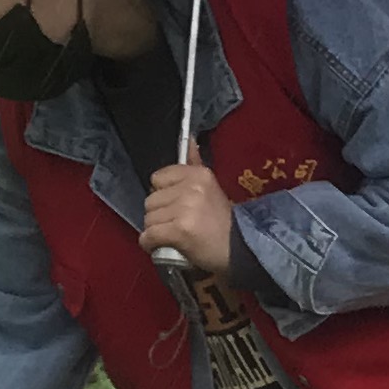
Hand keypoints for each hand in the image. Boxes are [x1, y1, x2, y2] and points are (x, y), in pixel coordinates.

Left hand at [143, 159, 235, 278]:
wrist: (239, 250)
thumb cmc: (223, 223)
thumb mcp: (212, 188)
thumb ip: (195, 164)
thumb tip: (189, 138)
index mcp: (199, 175)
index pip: (158, 178)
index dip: (163, 194)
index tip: (175, 206)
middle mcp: (192, 188)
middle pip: (151, 200)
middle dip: (159, 215)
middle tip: (176, 224)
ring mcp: (185, 209)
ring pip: (149, 219)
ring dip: (156, 230)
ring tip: (172, 236)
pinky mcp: (179, 230)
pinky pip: (149, 235)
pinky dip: (151, 244)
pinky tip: (161, 247)